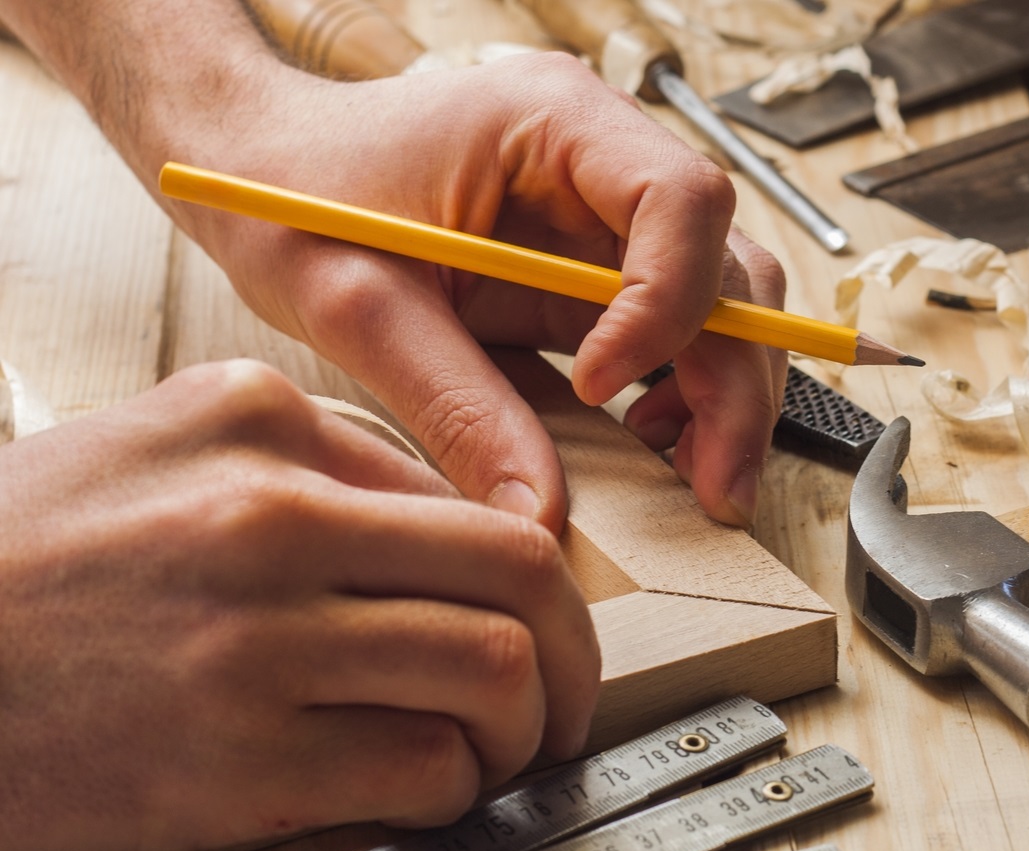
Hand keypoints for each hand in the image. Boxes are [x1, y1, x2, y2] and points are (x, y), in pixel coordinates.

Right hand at [0, 361, 598, 850]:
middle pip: (519, 578)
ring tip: (500, 752)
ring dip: (525, 730)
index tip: (539, 626)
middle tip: (562, 700)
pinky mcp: (236, 760)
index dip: (537, 581)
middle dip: (572, 654)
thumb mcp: (157, 450)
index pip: (472, 497)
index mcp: (259, 425)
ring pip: (496, 674)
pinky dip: (454, 786)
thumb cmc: (24, 567)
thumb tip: (449, 528)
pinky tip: (425, 786)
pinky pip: (424, 768)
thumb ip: (307, 467)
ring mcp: (256, 640)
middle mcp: (269, 518)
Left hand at [163, 53, 787, 529]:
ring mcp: (610, 212)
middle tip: (719, 487)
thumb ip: (456, 407)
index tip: (601, 385)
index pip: (682, 200)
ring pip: (728, 301)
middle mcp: (605, 156)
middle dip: (735, 382)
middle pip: (730, 265)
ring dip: (726, 394)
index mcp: (553, 120)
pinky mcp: (598, 264)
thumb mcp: (358, 305)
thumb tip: (538, 515)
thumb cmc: (291, 195)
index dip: (669, 303)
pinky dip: (687, 392)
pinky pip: (679, 328)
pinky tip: (651, 440)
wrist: (257, 166)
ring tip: (695, 479)